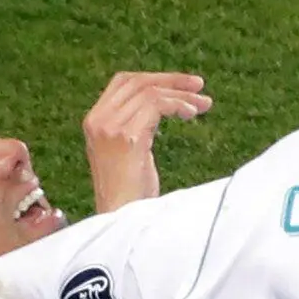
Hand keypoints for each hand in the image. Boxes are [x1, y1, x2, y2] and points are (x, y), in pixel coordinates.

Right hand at [82, 71, 212, 211]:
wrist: (120, 221)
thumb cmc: (132, 195)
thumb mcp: (131, 153)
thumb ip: (137, 127)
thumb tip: (165, 105)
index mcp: (94, 121)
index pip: (123, 82)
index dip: (155, 78)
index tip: (184, 84)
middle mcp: (97, 120)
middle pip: (138, 83)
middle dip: (173, 81)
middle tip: (200, 86)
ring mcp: (109, 128)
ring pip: (149, 93)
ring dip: (181, 96)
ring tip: (204, 105)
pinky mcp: (127, 138)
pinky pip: (155, 106)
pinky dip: (177, 105)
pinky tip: (191, 114)